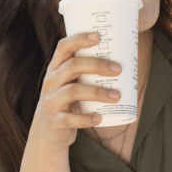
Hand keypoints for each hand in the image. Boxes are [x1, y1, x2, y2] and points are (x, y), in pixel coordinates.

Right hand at [28, 33, 120, 150]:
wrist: (46, 135)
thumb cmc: (67, 104)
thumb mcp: (71, 85)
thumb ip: (87, 74)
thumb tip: (124, 61)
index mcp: (56, 69)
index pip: (63, 47)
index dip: (79, 39)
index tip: (99, 36)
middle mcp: (51, 82)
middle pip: (72, 66)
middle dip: (97, 65)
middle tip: (118, 69)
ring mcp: (51, 102)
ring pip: (73, 91)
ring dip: (98, 92)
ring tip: (117, 96)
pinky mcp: (55, 121)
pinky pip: (69, 119)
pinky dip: (85, 118)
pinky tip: (99, 118)